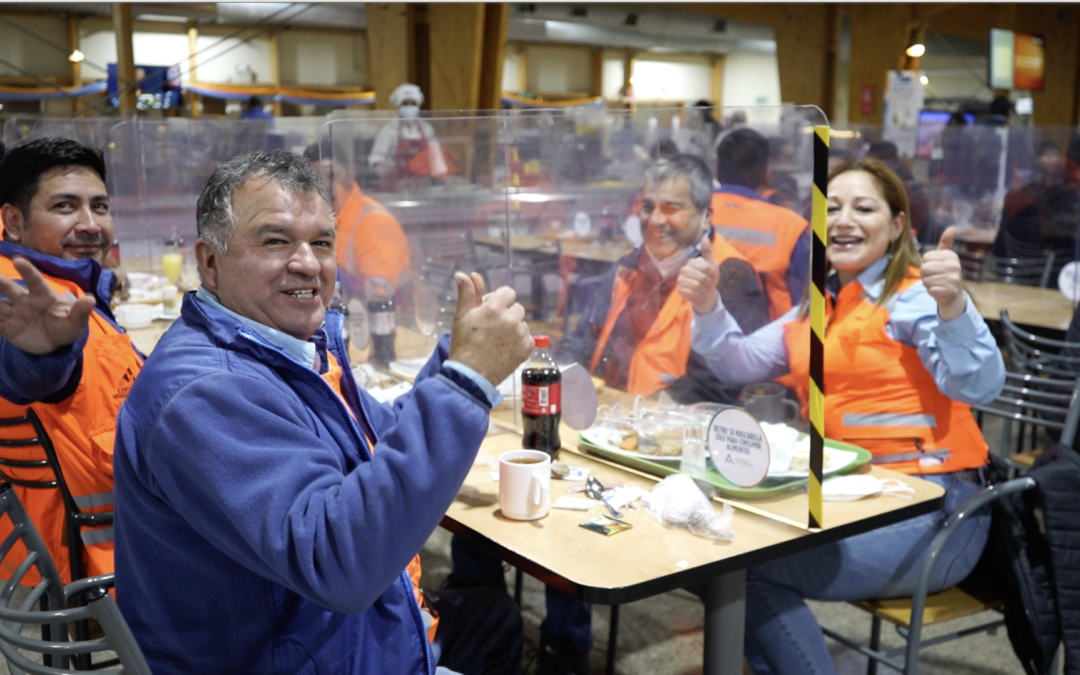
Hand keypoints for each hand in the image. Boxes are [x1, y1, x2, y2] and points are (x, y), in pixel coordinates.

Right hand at [0, 256, 95, 354]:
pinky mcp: (7, 328)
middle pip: (9, 288)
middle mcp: (25, 301)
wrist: (56, 344)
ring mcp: (14, 314)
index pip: (35, 281)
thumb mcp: (77, 321)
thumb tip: (91, 299)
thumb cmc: (67, 326)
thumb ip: (81, 311)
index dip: (27, 271)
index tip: (18, 260)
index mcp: (43, 296)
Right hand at [448, 272, 533, 386]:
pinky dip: (520, 342)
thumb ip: (467, 293)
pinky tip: (506, 348)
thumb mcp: (461, 317)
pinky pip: (528, 338)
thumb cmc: (463, 345)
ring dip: (513, 328)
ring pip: (522, 323)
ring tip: (498, 340)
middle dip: (506, 314)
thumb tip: (464, 274)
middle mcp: (510, 319)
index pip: (508, 292)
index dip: (499, 300)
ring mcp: (520, 335)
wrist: (470, 375)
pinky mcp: (526, 349)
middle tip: (492, 327)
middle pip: (517, 308)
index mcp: (494, 308)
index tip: (490, 310)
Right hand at [677, 234, 720, 313]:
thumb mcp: (711, 265)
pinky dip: (697, 293)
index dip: (711, 274)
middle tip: (707, 284)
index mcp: (692, 262)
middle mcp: (684, 269)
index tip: (711, 276)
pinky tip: (697, 292)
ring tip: (703, 288)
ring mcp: (680, 279)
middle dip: (707, 282)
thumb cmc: (708, 278)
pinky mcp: (679, 289)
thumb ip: (707, 252)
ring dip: (703, 288)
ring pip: (696, 285)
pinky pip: (691, 292)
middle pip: (701, 277)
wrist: (705, 293)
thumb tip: (705, 237)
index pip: (705, 267)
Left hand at [920, 227, 966, 321]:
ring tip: (937, 283)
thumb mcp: (945, 257)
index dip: (926, 263)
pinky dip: (931, 291)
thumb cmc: (946, 273)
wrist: (953, 294)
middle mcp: (954, 266)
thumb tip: (952, 227)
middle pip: (924, 268)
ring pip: (926, 279)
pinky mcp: (949, 290)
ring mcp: (953, 279)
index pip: (925, 257)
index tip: (935, 267)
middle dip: (925, 274)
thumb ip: (946, 243)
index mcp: (951, 255)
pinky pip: (930, 289)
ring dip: (928, 283)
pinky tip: (939, 290)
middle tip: (934, 277)